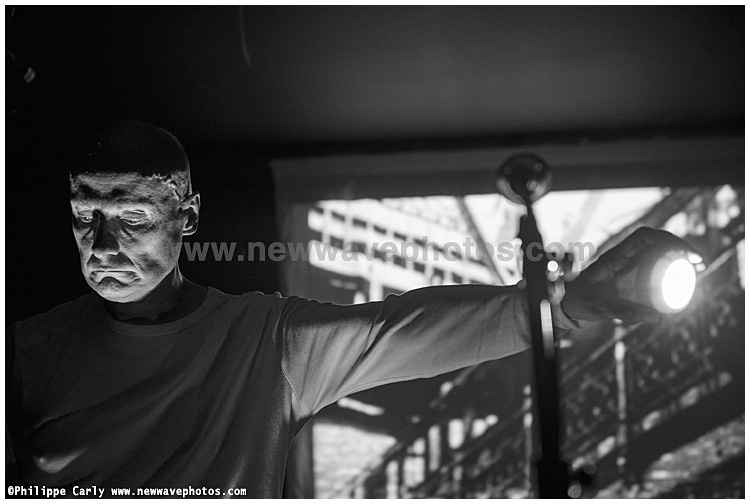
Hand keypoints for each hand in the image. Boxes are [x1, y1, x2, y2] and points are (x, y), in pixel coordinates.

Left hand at [562, 227, 695, 324]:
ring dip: (678, 253)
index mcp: (615, 256)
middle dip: (681, 246)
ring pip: (657, 249)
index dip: (668, 239)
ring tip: (698, 267)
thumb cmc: (581, 302)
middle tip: (699, 263)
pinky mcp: (630, 272)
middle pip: (656, 240)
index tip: (685, 253)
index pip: (644, 236)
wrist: (567, 302)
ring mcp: (627, 262)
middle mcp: (623, 255)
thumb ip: (625, 313)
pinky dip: (670, 264)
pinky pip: (654, 262)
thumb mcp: (602, 308)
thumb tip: (659, 318)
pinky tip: (683, 275)